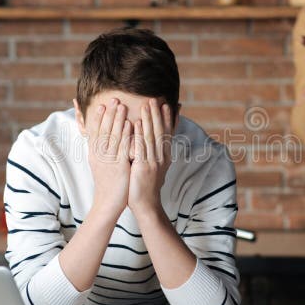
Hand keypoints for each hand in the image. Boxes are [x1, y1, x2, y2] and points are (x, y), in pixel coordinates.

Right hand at [88, 99, 131, 219]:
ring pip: (112, 136)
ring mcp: (108, 161)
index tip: (101, 105)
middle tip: (113, 99)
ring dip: (117, 120)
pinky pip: (121, 148)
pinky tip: (130, 124)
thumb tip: (102, 139)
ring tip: (121, 105)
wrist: (107, 204)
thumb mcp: (100, 165)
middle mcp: (99, 156)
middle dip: (108, 114)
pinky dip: (125, 135)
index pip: (94, 133)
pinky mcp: (118, 167)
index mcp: (94, 155)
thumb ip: (101, 151)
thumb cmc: (107, 184)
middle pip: (103, 131)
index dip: (98, 118)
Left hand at [128, 99, 172, 216]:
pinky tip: (136, 123)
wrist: (146, 205)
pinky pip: (141, 147)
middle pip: (160, 131)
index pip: (168, 133)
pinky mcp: (143, 167)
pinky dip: (139, 134)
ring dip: (149, 119)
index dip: (168, 119)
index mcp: (165, 156)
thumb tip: (156, 142)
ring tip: (147, 105)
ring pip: (151, 136)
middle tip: (155, 99)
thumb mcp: (155, 167)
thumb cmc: (146, 186)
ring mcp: (153, 162)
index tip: (167, 105)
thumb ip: (155, 153)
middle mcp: (162, 157)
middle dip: (158, 114)